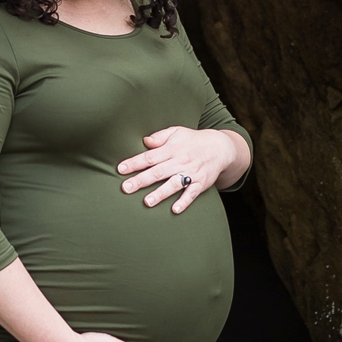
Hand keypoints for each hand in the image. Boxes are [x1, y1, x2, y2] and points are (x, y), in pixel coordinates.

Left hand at [118, 125, 244, 212]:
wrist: (220, 147)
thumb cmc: (193, 140)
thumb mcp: (176, 132)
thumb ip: (159, 137)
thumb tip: (144, 141)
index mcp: (171, 149)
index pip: (149, 157)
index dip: (134, 163)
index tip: (121, 169)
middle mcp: (180, 161)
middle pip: (158, 172)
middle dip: (141, 181)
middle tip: (126, 188)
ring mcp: (191, 173)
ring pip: (173, 184)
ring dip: (160, 193)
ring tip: (147, 202)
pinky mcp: (201, 183)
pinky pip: (192, 193)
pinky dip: (184, 201)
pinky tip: (175, 209)